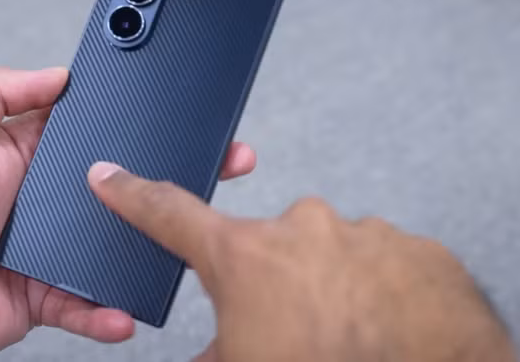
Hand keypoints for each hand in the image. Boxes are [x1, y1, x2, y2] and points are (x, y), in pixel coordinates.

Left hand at [0, 67, 256, 361]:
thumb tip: (57, 73)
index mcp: (29, 154)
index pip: (93, 131)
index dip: (131, 122)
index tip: (171, 116)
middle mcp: (47, 199)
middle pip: (118, 186)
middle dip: (162, 180)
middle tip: (207, 169)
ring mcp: (52, 247)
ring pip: (115, 244)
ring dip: (149, 245)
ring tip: (180, 240)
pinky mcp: (48, 293)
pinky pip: (89, 302)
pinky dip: (108, 310)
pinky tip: (123, 309)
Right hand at [88, 164, 515, 361]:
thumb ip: (214, 349)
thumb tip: (208, 352)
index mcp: (245, 259)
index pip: (169, 214)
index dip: (132, 195)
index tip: (111, 176)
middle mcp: (298, 231)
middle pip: (266, 250)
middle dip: (273, 284)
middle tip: (292, 327)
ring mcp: (358, 234)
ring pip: (328, 256)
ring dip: (329, 288)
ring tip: (344, 332)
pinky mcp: (410, 247)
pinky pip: (381, 262)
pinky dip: (377, 289)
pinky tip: (382, 324)